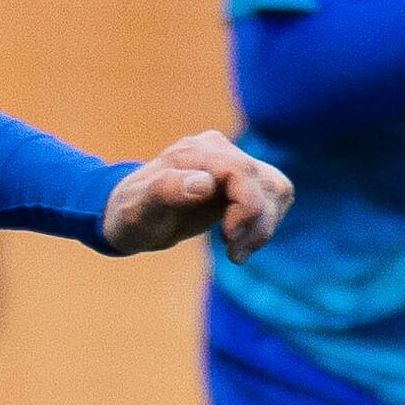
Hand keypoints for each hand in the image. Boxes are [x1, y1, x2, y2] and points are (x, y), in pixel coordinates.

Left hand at [98, 132, 295, 260]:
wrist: (128, 214)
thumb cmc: (130, 213)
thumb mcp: (139, 208)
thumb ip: (167, 189)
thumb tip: (205, 182)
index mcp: (195, 152)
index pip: (242, 172)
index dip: (247, 208)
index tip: (228, 240)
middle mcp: (218, 151)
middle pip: (267, 182)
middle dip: (257, 223)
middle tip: (233, 254)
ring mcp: (231, 163)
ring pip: (276, 189)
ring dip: (264, 226)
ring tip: (236, 252)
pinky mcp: (240, 181)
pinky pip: (271, 197)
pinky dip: (263, 223)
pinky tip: (240, 242)